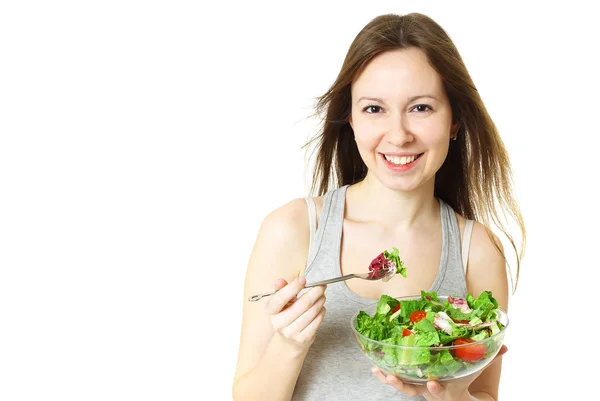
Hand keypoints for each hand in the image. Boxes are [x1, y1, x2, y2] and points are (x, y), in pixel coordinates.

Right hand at [265, 277, 326, 354]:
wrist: (287, 343)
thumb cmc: (285, 318)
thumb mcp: (281, 304)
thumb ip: (281, 290)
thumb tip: (280, 281)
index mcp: (271, 311)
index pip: (280, 298)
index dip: (292, 287)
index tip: (303, 279)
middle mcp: (279, 323)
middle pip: (302, 304)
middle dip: (315, 292)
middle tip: (321, 286)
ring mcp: (291, 332)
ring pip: (312, 312)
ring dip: (320, 301)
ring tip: (322, 295)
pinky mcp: (303, 339)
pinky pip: (317, 322)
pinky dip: (321, 312)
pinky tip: (321, 307)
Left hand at [372, 345, 507, 399]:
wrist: (453, 394)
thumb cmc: (462, 378)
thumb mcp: (475, 369)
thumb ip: (488, 357)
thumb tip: (505, 346)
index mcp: (444, 387)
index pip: (439, 390)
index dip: (435, 389)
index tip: (432, 383)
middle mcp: (427, 388)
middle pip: (412, 391)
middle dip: (401, 385)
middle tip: (392, 378)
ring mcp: (416, 385)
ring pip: (400, 386)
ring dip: (387, 379)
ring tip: (377, 371)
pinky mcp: (408, 379)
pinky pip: (393, 378)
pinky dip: (383, 373)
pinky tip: (374, 365)